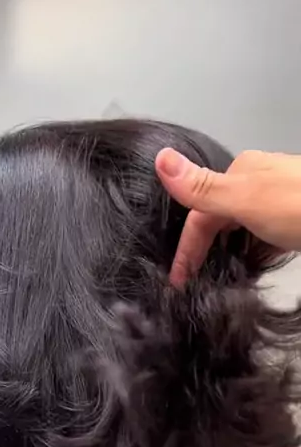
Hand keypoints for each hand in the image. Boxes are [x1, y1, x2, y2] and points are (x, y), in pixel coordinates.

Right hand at [155, 148, 300, 286]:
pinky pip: (265, 239)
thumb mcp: (248, 200)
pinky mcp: (298, 220)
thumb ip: (203, 187)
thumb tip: (161, 159)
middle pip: (220, 220)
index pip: (200, 214)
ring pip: (243, 229)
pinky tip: (256, 270)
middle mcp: (260, 181)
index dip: (186, 249)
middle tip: (194, 287)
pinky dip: (254, 255)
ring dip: (229, 254)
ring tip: (220, 284)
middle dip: (205, 252)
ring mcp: (281, 200)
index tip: (177, 282)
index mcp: (243, 172)